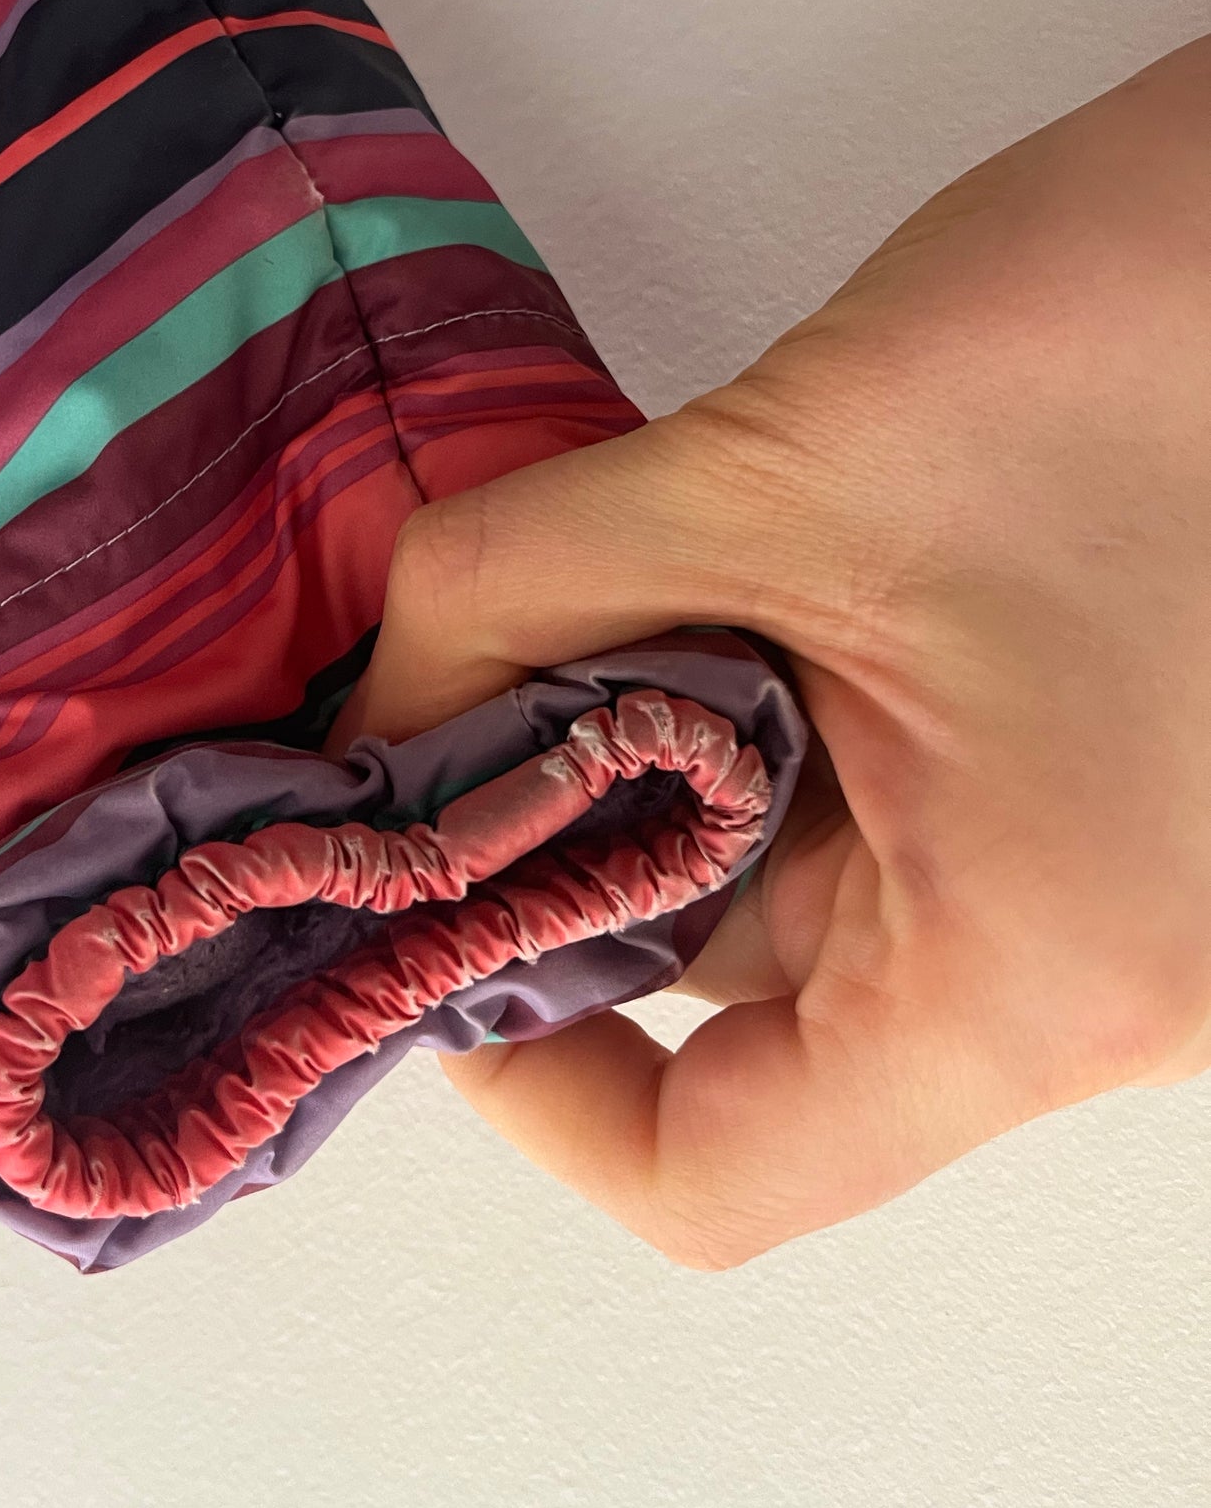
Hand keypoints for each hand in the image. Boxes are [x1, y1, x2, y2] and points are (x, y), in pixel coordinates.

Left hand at [347, 36, 1210, 1265]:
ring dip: (657, 762)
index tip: (420, 926)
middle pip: (738, 1009)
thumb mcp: (770, 470)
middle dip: (570, 855)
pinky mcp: (1088, 782)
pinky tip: (689, 583)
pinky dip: (750, 711)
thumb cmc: (1136, 333)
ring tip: (570, 615)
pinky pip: (871, 800)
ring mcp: (1100, 881)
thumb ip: (523, 586)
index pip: (718, 1175)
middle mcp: (1090, 977)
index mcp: (1036, 980)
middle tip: (436, 719)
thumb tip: (372, 698)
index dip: (526, 1080)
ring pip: (796, 886)